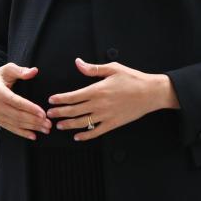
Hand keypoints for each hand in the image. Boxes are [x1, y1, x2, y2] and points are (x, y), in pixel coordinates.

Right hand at [0, 64, 50, 139]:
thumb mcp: (7, 70)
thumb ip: (20, 71)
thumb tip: (34, 71)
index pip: (16, 102)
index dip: (30, 108)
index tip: (43, 113)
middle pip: (17, 115)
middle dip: (35, 121)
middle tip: (48, 123)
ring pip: (16, 124)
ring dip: (32, 127)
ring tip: (45, 129)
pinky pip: (11, 128)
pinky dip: (22, 133)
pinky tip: (33, 135)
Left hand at [46, 58, 179, 140]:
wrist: (151, 93)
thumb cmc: (133, 78)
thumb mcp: (112, 68)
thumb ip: (93, 68)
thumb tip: (78, 63)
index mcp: (97, 90)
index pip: (74, 96)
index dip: (61, 99)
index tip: (51, 100)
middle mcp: (99, 104)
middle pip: (75, 110)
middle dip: (60, 113)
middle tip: (49, 114)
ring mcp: (106, 115)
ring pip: (83, 122)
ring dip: (69, 124)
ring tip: (59, 125)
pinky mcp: (114, 123)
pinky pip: (97, 131)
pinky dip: (86, 135)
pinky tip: (78, 137)